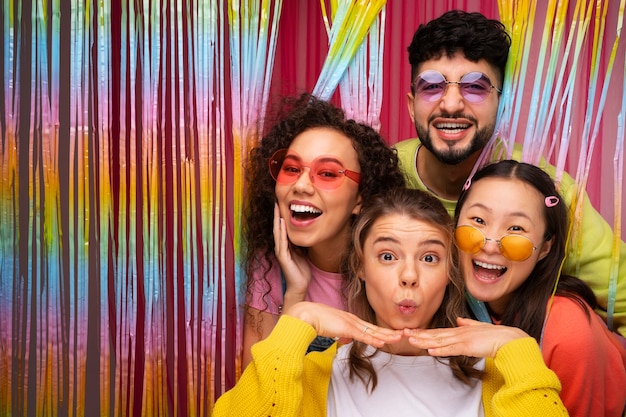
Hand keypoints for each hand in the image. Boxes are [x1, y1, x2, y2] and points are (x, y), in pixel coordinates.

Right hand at [273, 203, 310, 302]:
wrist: (300, 285)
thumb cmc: (301, 270)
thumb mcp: (302, 252)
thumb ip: (300, 243)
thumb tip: (304, 232)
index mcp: (285, 245)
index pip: (282, 228)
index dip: (281, 216)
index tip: (282, 203)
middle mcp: (280, 247)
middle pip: (277, 227)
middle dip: (277, 214)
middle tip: (276, 199)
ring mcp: (280, 251)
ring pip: (277, 232)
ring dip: (276, 219)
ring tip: (276, 207)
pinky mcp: (282, 256)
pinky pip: (281, 241)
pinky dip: (281, 231)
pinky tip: (280, 222)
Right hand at [285, 302, 401, 347]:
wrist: (306, 315)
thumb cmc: (315, 321)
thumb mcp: (331, 329)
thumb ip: (339, 334)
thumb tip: (344, 341)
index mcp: (349, 320)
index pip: (369, 328)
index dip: (381, 332)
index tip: (392, 335)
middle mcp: (352, 320)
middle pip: (375, 328)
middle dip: (389, 332)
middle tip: (403, 334)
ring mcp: (350, 323)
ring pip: (372, 332)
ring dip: (387, 336)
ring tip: (399, 338)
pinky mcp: (346, 328)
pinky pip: (363, 336)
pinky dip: (374, 339)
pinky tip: (382, 342)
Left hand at [404, 317, 528, 357]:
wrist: (508, 340)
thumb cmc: (495, 336)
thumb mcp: (478, 328)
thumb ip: (468, 324)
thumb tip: (460, 320)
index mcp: (460, 331)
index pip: (438, 332)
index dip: (424, 332)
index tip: (412, 332)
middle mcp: (458, 333)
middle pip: (435, 335)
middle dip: (419, 334)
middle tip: (404, 333)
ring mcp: (462, 339)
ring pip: (439, 341)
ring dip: (424, 341)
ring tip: (411, 340)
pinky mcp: (468, 346)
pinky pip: (451, 349)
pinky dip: (440, 350)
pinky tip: (429, 350)